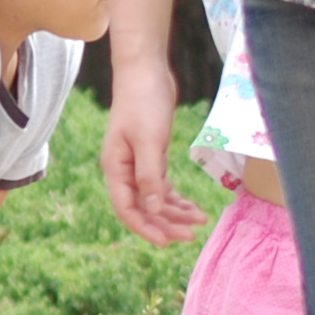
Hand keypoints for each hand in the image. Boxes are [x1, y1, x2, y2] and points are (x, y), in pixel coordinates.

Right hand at [99, 56, 208, 246]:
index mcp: (115, 168)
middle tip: (192, 235)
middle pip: (143, 207)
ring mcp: (137, 164)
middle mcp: (123, 170)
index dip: (146, 228)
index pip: (128, 209)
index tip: (168, 242)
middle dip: (166, 223)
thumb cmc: (144, 102)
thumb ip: (149, 175)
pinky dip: (176, 197)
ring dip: (175, 212)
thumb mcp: (149, 140)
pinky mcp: (151, 155)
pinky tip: (192, 207)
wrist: (146, 72)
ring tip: (199, 221)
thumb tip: (151, 208)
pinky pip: (161, 186)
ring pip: (154, 198)